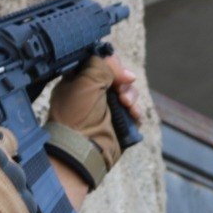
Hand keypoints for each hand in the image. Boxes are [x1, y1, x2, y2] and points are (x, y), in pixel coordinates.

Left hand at [45, 54, 139, 194]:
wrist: (82, 149)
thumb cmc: (76, 114)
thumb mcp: (85, 80)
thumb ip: (103, 64)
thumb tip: (124, 72)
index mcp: (78, 81)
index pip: (99, 63)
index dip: (110, 63)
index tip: (113, 68)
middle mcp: (92, 93)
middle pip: (117, 76)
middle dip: (123, 80)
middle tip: (119, 89)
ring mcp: (107, 109)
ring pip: (128, 91)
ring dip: (131, 95)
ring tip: (126, 104)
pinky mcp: (120, 123)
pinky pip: (135, 110)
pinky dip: (135, 110)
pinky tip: (132, 114)